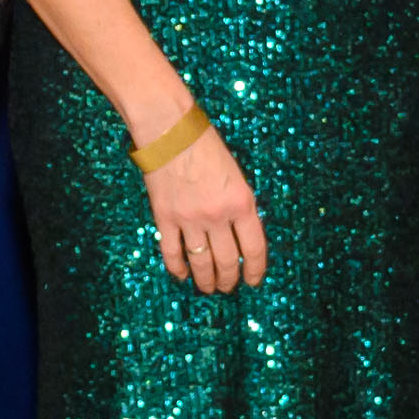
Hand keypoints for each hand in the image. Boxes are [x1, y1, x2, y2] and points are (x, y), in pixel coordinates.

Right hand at [143, 123, 265, 293]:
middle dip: (229, 279)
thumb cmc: (205, 145)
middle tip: (228, 287)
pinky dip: (177, 268)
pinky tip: (182, 275)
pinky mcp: (164, 217)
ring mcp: (189, 219)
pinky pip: (171, 252)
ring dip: (206, 280)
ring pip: (200, 262)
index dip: (254, 270)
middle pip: (226, 261)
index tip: (252, 281)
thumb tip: (238, 234)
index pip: (253, 249)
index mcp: (241, 202)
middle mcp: (217, 215)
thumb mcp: (235, 175)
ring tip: (208, 288)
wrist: (170, 130)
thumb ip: (239, 205)